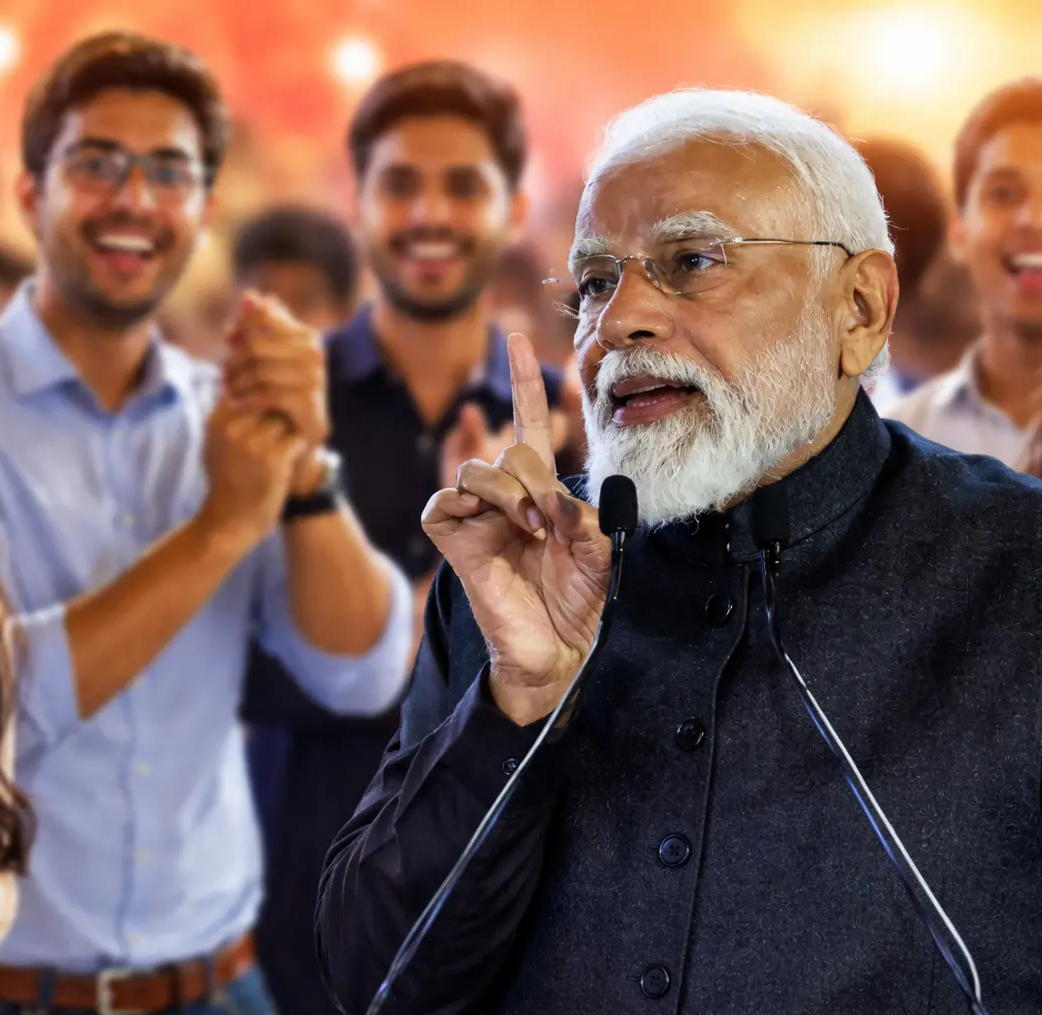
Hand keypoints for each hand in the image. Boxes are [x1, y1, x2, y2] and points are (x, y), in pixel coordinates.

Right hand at [195, 403, 306, 550]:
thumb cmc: (226, 480)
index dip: (260, 408)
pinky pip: (296, 438)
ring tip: (275, 455)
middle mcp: (232, 429)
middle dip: (275, 417)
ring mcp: (253, 443)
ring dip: (286, 434)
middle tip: (272, 441)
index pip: (249, 393)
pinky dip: (296, 450)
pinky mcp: (274, 458)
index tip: (259, 428)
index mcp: (216, 421)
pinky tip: (285, 464)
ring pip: (284, 419)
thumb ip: (223, 414)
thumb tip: (232, 385)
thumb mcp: (214, 443)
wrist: (232, 520)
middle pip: (269, 402)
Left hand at [222, 293, 328, 453]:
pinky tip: (235, 404)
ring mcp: (314, 378)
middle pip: (257, 345)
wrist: (300, 433)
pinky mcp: (308, 402)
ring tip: (227, 390)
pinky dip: (246, 400)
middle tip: (223, 374)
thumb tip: (250, 296)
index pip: (265, 317)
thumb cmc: (283, 389)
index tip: (227, 339)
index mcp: (308, 336)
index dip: (241, 325)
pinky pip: (268, 395)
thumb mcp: (271, 355)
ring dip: (237, 382)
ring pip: (260, 371)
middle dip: (234, 360)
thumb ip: (261, 325)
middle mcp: (315, 354)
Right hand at [421, 333, 610, 724]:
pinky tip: (490, 526)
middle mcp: (506, 496)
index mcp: (542, 490)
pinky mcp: (453, 540)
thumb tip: (549, 501)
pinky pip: (442, 501)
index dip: (524, 382)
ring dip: (509, 495)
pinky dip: (465, 505)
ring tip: (529, 531)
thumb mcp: (599, 551)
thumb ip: (582, 517)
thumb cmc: (581, 601)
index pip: (530, 424)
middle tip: (550, 524)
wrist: (559, 651)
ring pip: (478, 470)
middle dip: (535, 480)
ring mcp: (476, 517)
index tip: (516, 336)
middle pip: (511, 450)